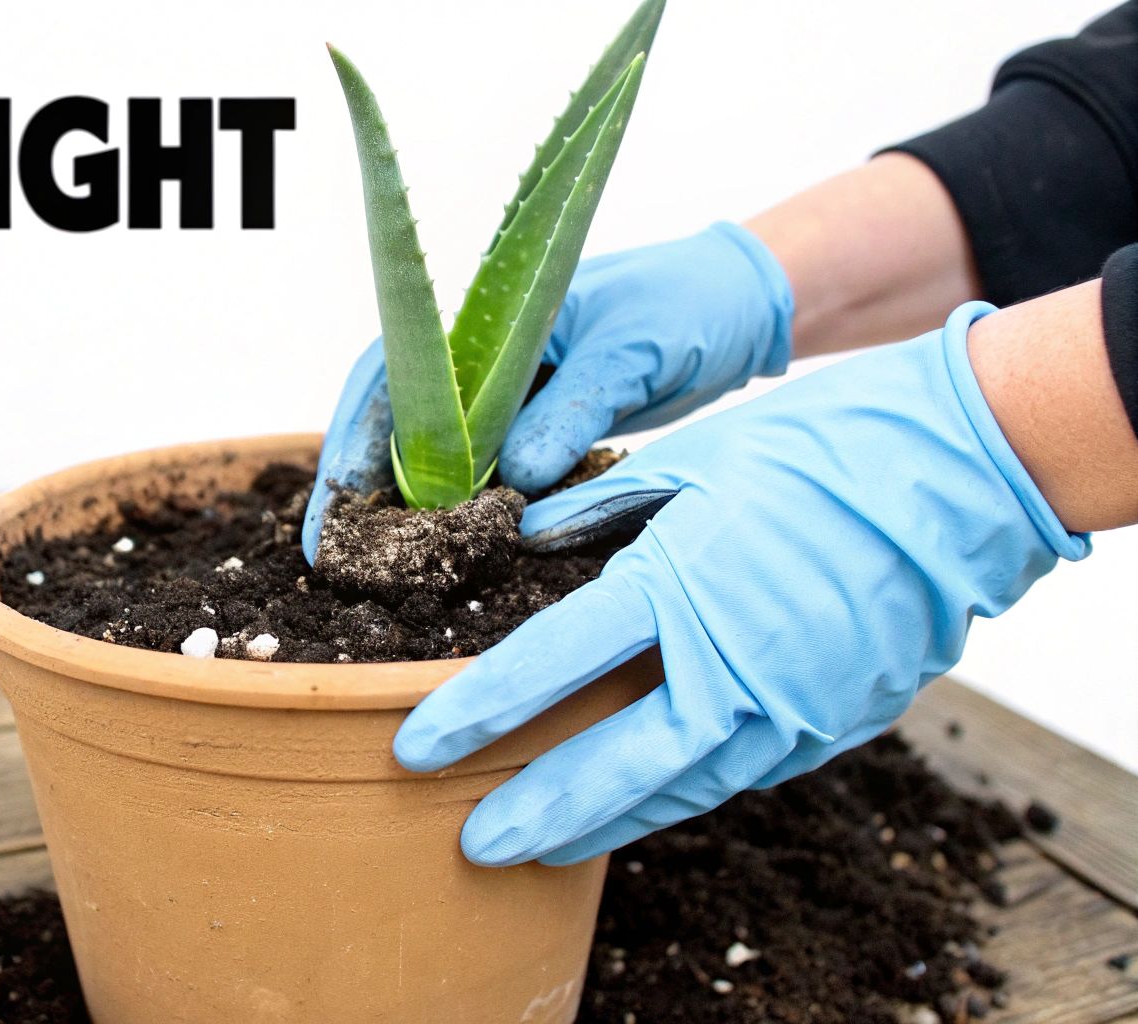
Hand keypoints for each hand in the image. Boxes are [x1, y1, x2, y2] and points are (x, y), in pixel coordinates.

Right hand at [304, 222, 793, 562]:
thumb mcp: (633, 349)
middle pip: (394, 420)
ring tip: (378, 567)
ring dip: (404, 505)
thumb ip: (575, 406)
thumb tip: (517, 476)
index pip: (393, 373)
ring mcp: (506, 394)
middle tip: (336, 558)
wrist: (746, 302)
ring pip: (430, 452)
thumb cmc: (688, 300)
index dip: (354, 437)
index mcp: (487, 314)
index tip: (336, 501)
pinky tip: (447, 554)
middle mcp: (481, 355)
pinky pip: (480, 472)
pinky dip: (459, 511)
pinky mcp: (535, 427)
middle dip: (359, 485)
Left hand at [392, 303, 1087, 866]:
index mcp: (677, 585)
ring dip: (609, 819)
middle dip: (539, 809)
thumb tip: (533, 536)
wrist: (959, 473)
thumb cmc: (817, 449)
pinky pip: (740, 771)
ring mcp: (791, 705)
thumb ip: (604, 510)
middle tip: (476, 844)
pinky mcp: (835, 722)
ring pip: (680, 786)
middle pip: (614, 763)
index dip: (475, 714)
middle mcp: (731, 663)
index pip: (549, 665)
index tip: (416, 749)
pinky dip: (683, 791)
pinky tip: (644, 804)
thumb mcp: (694, 460)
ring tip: (546, 844)